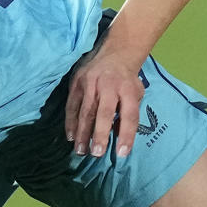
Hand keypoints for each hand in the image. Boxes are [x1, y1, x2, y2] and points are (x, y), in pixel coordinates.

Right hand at [65, 33, 146, 159]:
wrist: (114, 53)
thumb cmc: (127, 80)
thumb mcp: (136, 93)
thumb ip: (129, 113)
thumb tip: (117, 136)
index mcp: (128, 90)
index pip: (129, 115)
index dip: (126, 135)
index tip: (122, 153)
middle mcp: (109, 86)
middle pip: (104, 113)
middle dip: (99, 135)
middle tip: (96, 153)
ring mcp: (90, 83)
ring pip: (85, 111)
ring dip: (82, 133)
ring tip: (80, 151)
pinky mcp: (76, 82)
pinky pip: (72, 105)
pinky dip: (70, 122)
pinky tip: (71, 136)